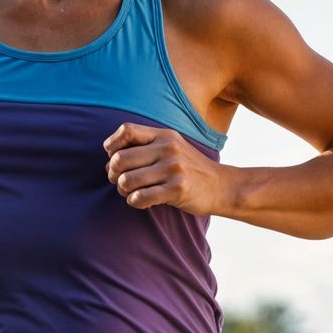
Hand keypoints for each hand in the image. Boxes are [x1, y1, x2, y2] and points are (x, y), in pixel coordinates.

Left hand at [104, 123, 228, 214]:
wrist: (222, 186)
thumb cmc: (190, 169)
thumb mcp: (173, 147)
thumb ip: (146, 145)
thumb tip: (110, 156)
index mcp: (165, 135)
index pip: (126, 130)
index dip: (112, 145)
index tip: (113, 157)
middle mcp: (168, 149)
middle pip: (120, 159)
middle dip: (113, 174)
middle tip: (120, 182)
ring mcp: (173, 169)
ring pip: (127, 181)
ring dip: (123, 191)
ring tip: (131, 193)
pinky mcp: (177, 190)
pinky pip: (140, 197)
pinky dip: (134, 202)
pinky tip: (142, 201)